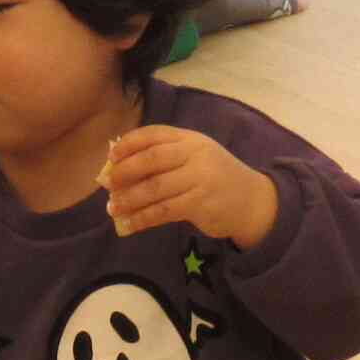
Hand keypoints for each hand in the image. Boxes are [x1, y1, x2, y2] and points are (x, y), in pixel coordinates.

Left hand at [104, 125, 281, 249]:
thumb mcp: (195, 159)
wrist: (252, 201)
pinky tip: (129, 224)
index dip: (129, 144)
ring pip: (154, 188)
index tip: (111, 157)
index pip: (154, 135)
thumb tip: (119, 171)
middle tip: (107, 184)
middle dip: (124, 172)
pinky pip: (163, 211)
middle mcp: (195, 154)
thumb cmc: (215, 179)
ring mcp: (200, 178)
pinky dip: (142, 218)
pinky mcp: (200, 204)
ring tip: (113, 207)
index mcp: (190, 139)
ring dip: (129, 199)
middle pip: (151, 159)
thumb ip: (165, 160)